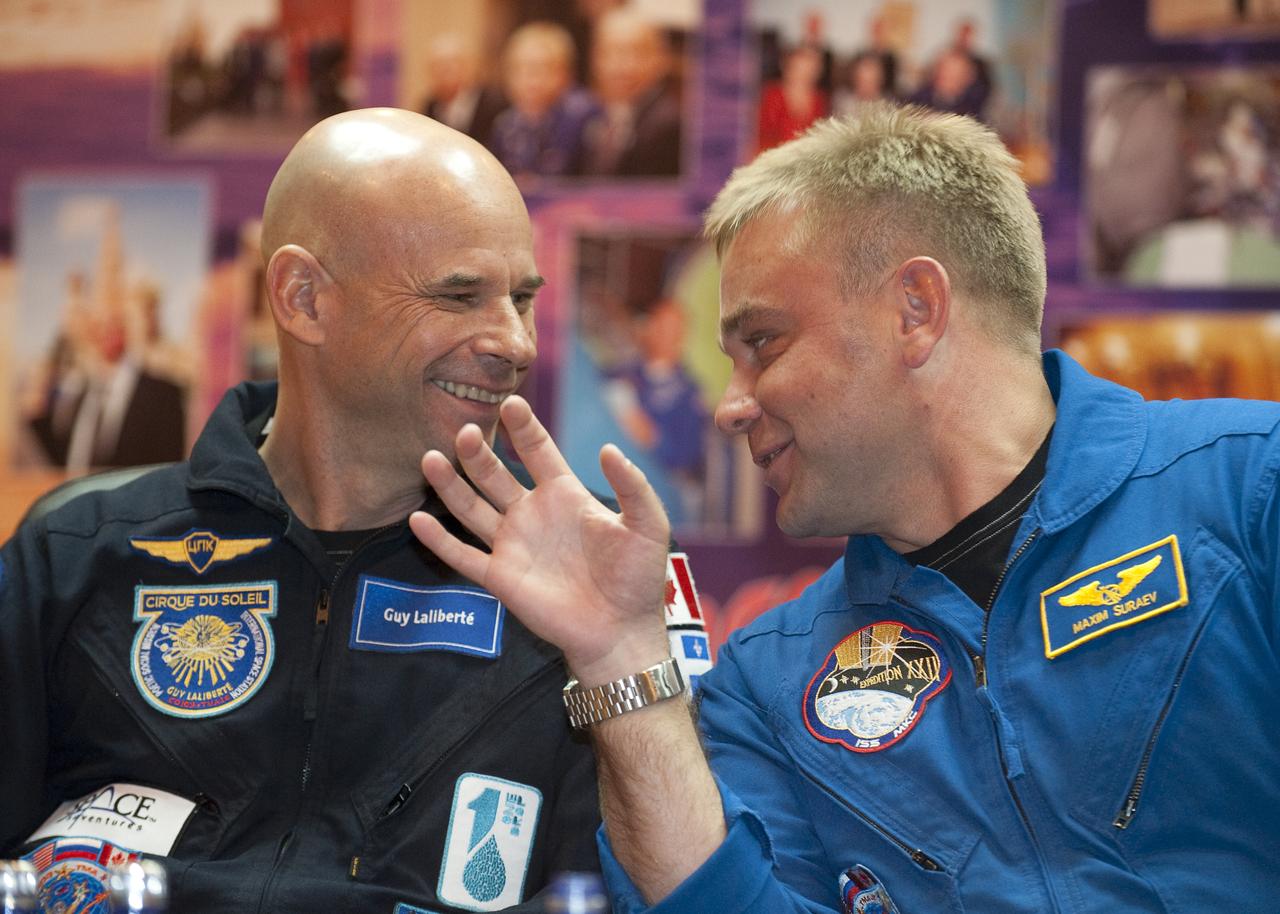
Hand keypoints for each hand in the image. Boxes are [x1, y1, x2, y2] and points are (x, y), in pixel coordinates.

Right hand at [409, 396, 671, 683]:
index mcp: (565, 495)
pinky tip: (417, 519)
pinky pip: (462, 556)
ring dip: (451, 484)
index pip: (538, 451)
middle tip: (466, 430)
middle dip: (479, 452)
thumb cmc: (637, 578)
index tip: (510, 402)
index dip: (524, 427)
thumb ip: (632, 486)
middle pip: (496, 474)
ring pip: (471, 508)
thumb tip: (608, 449)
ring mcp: (513, 544)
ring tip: (431, 457)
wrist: (621, 631)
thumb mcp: (647, 525)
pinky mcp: (500, 577)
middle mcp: (532, 514)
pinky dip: (439, 539)